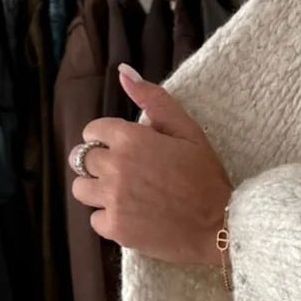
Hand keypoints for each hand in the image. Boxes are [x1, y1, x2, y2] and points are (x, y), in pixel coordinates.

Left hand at [68, 63, 232, 266]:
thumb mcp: (188, 130)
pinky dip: (110, 218)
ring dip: (98, 190)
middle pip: (82, 160)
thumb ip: (154, 99)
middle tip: (129, 174)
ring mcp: (112, 199)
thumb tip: (123, 73)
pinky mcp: (114, 228)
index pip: (93, 131)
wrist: (219, 224)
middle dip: (101, 164)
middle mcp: (115, 167)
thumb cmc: (206, 177)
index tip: (126, 150)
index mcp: (131, 139)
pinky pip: (94, 219)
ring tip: (126, 195)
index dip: (108, 139)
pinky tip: (133, 216)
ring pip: (81, 189)